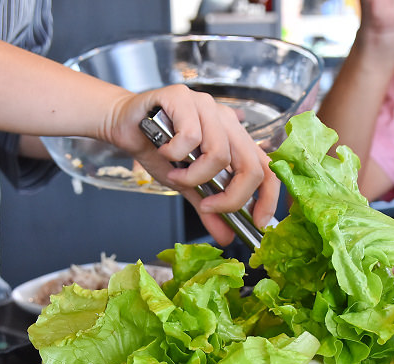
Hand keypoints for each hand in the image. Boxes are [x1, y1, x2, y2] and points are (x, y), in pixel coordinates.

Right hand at [105, 85, 279, 245]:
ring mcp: (206, 106)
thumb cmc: (159, 148)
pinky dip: (174, 153)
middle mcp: (226, 120)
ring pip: (219, 152)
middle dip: (230, 197)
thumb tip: (226, 237)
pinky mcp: (182, 97)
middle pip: (250, 165)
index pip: (267, 167)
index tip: (257, 222)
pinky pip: (190, 135)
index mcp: (234, 138)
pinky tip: (163, 151)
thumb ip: (208, 208)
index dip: (269, 197)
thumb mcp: (188, 185)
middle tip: (208, 208)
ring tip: (176, 176)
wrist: (124, 125)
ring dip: (194, 175)